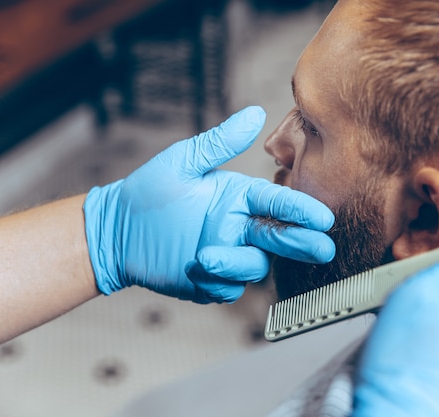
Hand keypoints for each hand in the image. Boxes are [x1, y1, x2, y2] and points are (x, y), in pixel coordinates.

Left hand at [83, 106, 334, 302]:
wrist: (116, 231)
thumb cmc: (148, 191)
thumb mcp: (183, 162)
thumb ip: (220, 143)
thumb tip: (254, 114)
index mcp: (238, 197)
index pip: (277, 202)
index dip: (300, 210)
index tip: (322, 217)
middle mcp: (239, 226)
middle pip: (280, 236)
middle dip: (301, 242)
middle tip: (321, 248)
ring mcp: (228, 254)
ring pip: (255, 265)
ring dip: (239, 263)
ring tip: (207, 257)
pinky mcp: (211, 281)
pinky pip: (228, 288)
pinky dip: (221, 282)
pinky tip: (200, 272)